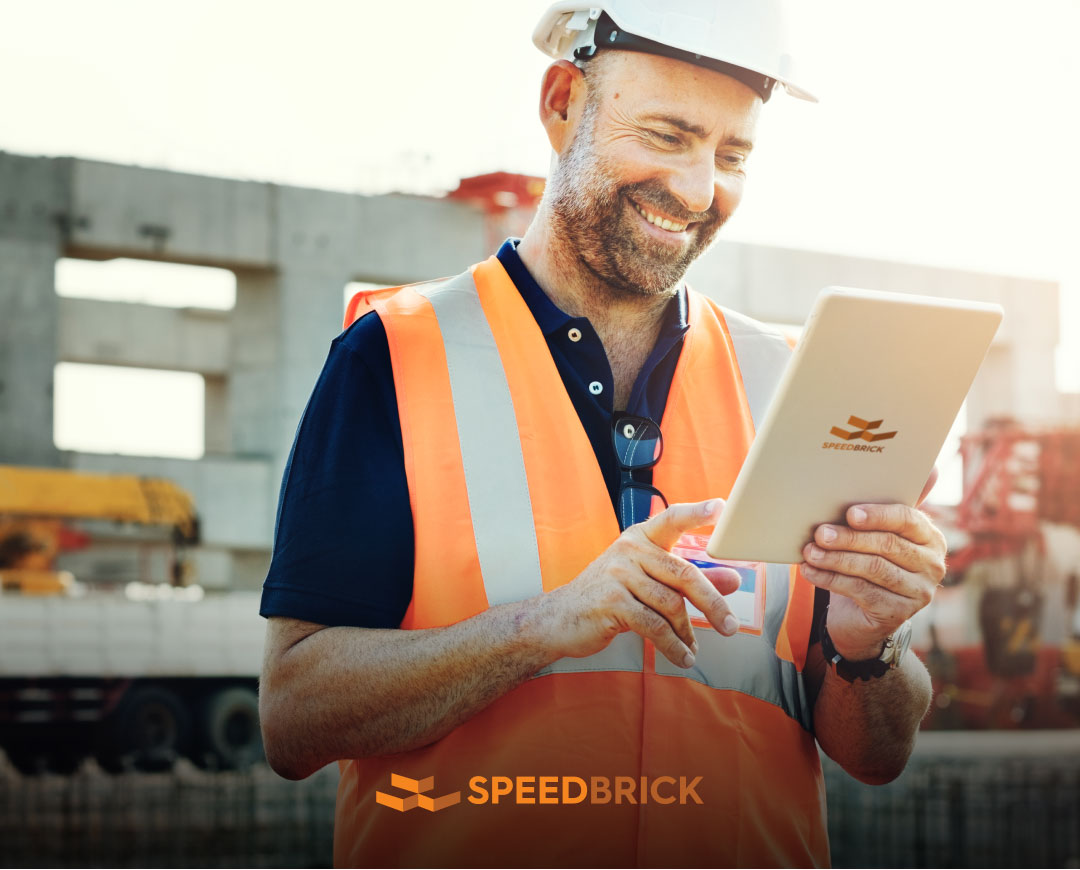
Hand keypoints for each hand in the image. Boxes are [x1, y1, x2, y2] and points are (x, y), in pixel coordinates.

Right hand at [540, 499, 742, 668]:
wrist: (559, 618)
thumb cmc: (609, 596)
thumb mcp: (649, 582)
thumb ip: (689, 579)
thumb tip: (734, 579)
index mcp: (640, 538)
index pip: (671, 519)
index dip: (696, 512)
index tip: (720, 507)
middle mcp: (629, 550)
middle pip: (683, 574)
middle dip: (711, 603)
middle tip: (731, 626)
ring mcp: (618, 574)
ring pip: (670, 605)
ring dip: (687, 632)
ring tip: (693, 649)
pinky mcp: (612, 602)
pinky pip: (654, 626)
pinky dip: (673, 645)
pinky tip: (682, 656)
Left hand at [800, 471, 945, 660]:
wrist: (863, 612)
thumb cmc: (870, 560)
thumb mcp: (878, 534)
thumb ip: (887, 505)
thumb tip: (926, 466)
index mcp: (930, 537)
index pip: (908, 520)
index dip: (878, 515)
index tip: (850, 513)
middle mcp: (932, 565)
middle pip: (887, 546)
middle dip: (849, 538)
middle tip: (819, 533)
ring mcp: (919, 592)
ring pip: (873, 569)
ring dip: (836, 559)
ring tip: (809, 552)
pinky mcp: (898, 614)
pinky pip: (861, 592)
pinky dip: (831, 579)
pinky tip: (810, 571)